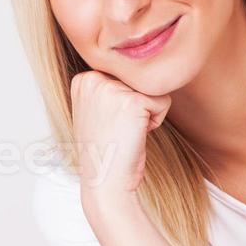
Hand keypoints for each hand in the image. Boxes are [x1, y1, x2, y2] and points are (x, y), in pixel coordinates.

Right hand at [70, 70, 171, 200]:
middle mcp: (92, 78)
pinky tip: (135, 135)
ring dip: (146, 114)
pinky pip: (162, 101)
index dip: (125, 103)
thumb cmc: (107, 151)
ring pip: (151, 89)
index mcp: (83, 79)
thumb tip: (135, 65)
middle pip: (139, 80)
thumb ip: (109, 87)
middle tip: (120, 130)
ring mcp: (110, 88)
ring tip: (126, 132)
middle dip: (137, 106)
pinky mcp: (131, 101)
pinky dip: (155, 121)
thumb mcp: (99, 110)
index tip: (111, 124)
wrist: (106, 181)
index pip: (125, 75)